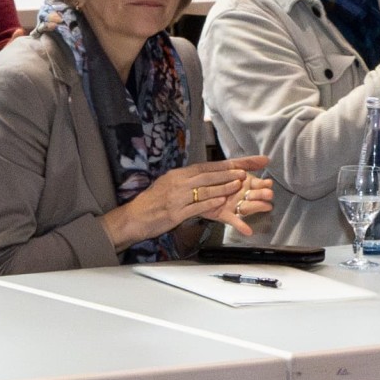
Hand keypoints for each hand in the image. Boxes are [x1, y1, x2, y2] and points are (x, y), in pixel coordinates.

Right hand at [108, 156, 276, 244]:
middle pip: (207, 174)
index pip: (206, 166)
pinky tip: (221, 201)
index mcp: (178, 175)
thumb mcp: (168, 185)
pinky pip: (196, 206)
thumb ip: (185, 181)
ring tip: (238, 184)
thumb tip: (203, 177)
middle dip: (228, 171)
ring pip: (204, 189)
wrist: (133, 217)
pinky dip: (210, 203)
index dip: (226, 164)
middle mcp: (178, 182)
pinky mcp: (175, 212)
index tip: (244, 163)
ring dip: (222, 186)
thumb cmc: (152, 203)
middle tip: (246, 170)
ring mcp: (176, 197)